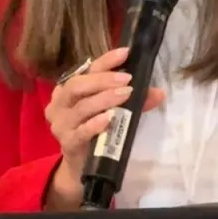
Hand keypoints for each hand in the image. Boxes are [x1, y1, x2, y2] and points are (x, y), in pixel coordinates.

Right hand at [43, 47, 163, 209]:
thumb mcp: (112, 110)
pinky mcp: (67, 143)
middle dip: (103, 80)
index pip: (87, 69)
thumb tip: (158, 93)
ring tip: (126, 94)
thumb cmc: (95, 130)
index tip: (126, 53)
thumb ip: (133, 101)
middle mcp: (59, 103)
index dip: (106, 61)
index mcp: (68, 88)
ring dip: (104, 99)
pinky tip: (109, 119)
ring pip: (81, 107)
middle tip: (127, 79)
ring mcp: (61, 124)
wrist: (81, 166)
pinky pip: (81, 131)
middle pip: (77, 85)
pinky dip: (95, 124)